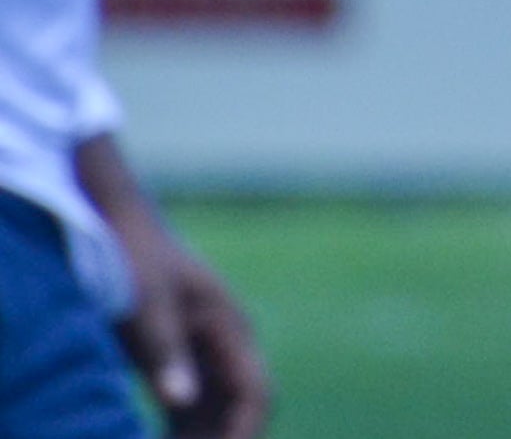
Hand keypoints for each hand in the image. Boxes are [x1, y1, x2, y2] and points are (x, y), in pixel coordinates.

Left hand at [75, 136, 267, 437]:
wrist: (122, 226)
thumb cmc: (135, 262)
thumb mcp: (147, 307)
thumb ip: (164, 354)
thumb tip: (182, 400)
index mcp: (231, 328)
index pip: (254, 393)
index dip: (244, 433)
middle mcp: (228, 343)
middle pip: (242, 407)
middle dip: (225, 438)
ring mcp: (208, 349)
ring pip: (217, 410)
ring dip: (203, 437)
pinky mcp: (183, 354)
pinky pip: (192, 404)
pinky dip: (181, 430)